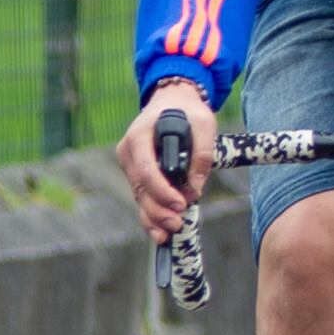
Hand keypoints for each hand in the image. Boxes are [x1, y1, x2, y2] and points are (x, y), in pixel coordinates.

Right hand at [118, 81, 217, 237]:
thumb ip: (202, 153)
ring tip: (170, 231)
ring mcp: (131, 165)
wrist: (172, 102)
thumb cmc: (187, 111)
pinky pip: (142, 198)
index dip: (161, 190)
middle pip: (140, 188)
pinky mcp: (137, 175)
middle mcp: (129, 152)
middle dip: (158, 209)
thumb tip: (195, 187)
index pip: (145, 169)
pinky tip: (158, 232)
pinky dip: (150, 216)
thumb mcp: (204, 123)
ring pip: (139, 197)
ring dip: (153, 217)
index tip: (180, 203)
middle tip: (178, 223)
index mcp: (139, 136)